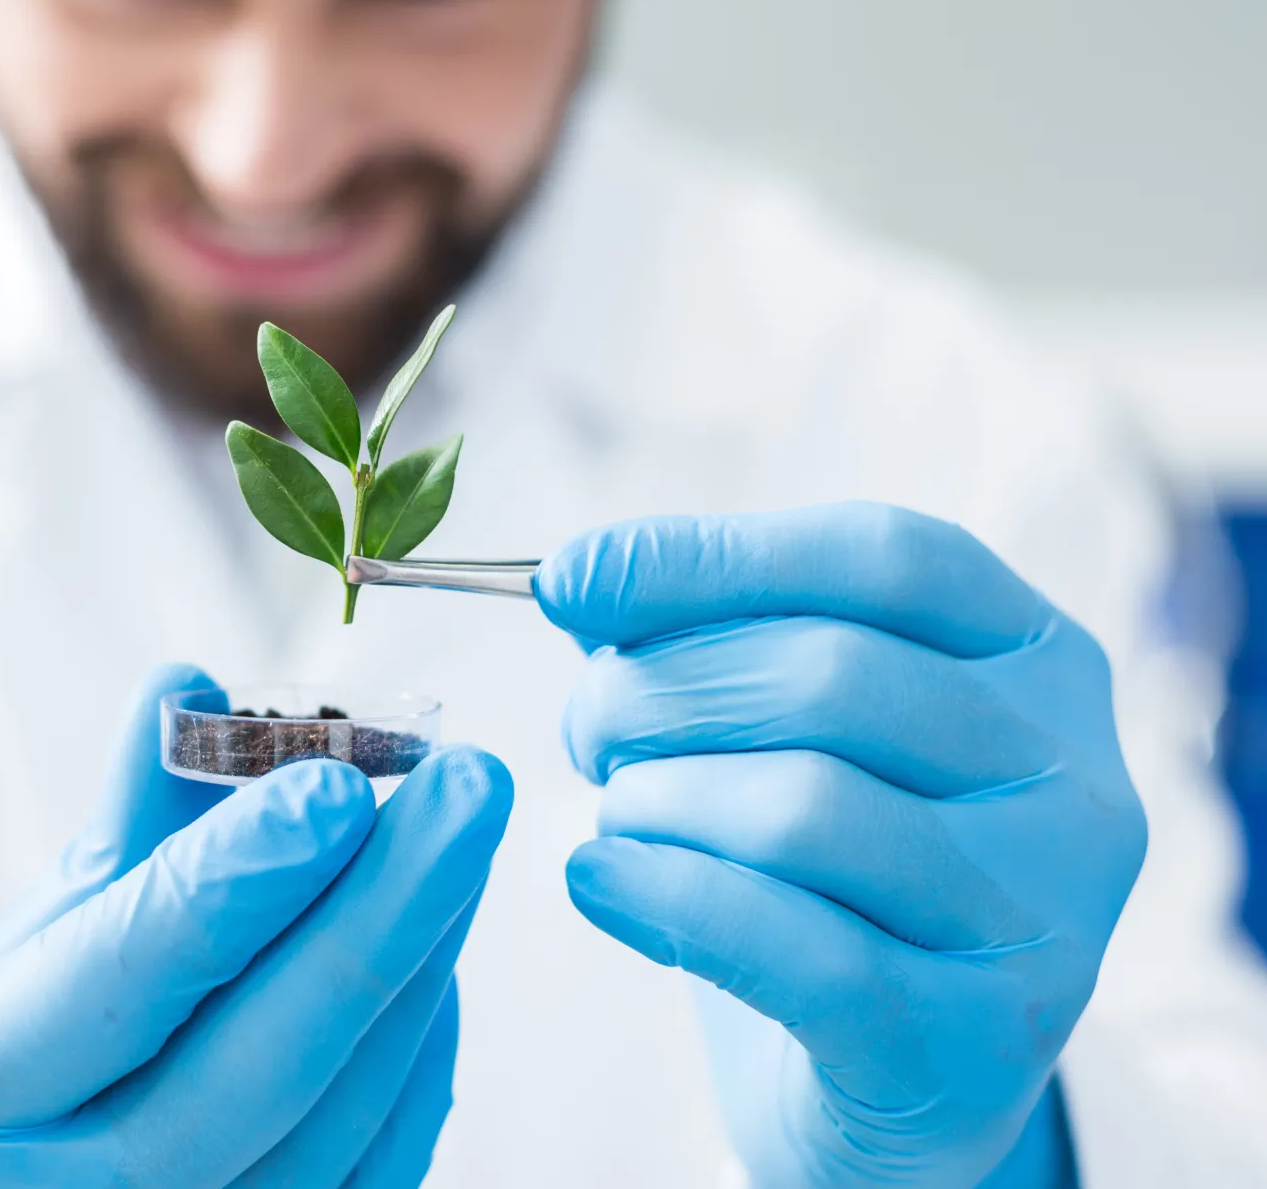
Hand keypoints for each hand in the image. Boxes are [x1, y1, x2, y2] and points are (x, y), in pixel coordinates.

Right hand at [0, 663, 512, 1188]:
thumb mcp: (13, 948)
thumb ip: (121, 829)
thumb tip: (195, 686)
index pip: (118, 980)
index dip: (232, 882)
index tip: (332, 783)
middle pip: (254, 1070)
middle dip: (377, 919)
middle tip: (465, 790)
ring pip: (331, 1128)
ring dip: (415, 972)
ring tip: (459, 843)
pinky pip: (368, 1179)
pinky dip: (416, 1062)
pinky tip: (436, 955)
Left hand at [537, 504, 1142, 1186]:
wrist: (894, 1085)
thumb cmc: (824, 877)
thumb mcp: (784, 731)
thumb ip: (698, 640)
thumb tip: (579, 578)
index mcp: (1037, 659)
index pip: (885, 557)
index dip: (710, 557)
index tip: (570, 579)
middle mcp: (1071, 776)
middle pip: (832, 676)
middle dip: (659, 691)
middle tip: (587, 732)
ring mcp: (1045, 916)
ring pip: (805, 808)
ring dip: (657, 800)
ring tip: (616, 817)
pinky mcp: (980, 1042)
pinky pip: (795, 948)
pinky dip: (666, 898)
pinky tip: (600, 881)